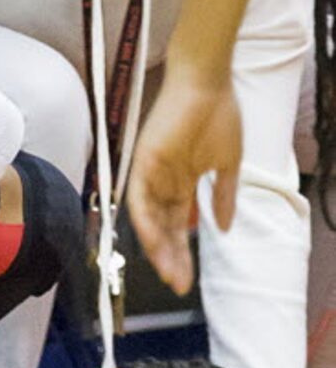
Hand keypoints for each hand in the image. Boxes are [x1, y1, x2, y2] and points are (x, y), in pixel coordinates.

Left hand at [126, 66, 242, 295]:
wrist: (208, 83)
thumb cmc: (220, 115)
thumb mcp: (228, 163)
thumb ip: (225, 196)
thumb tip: (225, 227)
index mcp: (183, 181)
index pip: (179, 225)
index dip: (183, 252)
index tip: (188, 279)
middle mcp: (164, 180)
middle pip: (164, 227)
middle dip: (171, 258)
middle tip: (179, 284)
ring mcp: (152, 171)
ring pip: (149, 218)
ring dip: (158, 246)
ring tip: (169, 272)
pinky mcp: (143, 159)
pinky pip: (138, 195)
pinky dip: (144, 219)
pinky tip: (154, 240)